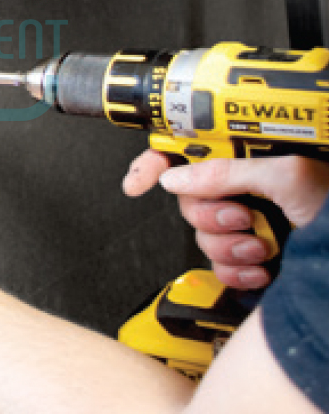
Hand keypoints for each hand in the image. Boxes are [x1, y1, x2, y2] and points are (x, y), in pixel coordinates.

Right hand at [123, 149, 328, 288]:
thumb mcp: (283, 175)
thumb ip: (224, 172)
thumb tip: (176, 177)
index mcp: (242, 156)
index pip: (182, 151)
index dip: (153, 163)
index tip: (138, 182)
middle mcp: (238, 185)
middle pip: (186, 199)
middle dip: (211, 215)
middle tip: (242, 217)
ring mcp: (243, 220)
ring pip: (200, 235)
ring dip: (229, 247)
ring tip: (260, 245)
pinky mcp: (248, 253)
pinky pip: (217, 264)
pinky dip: (237, 271)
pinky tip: (261, 267)